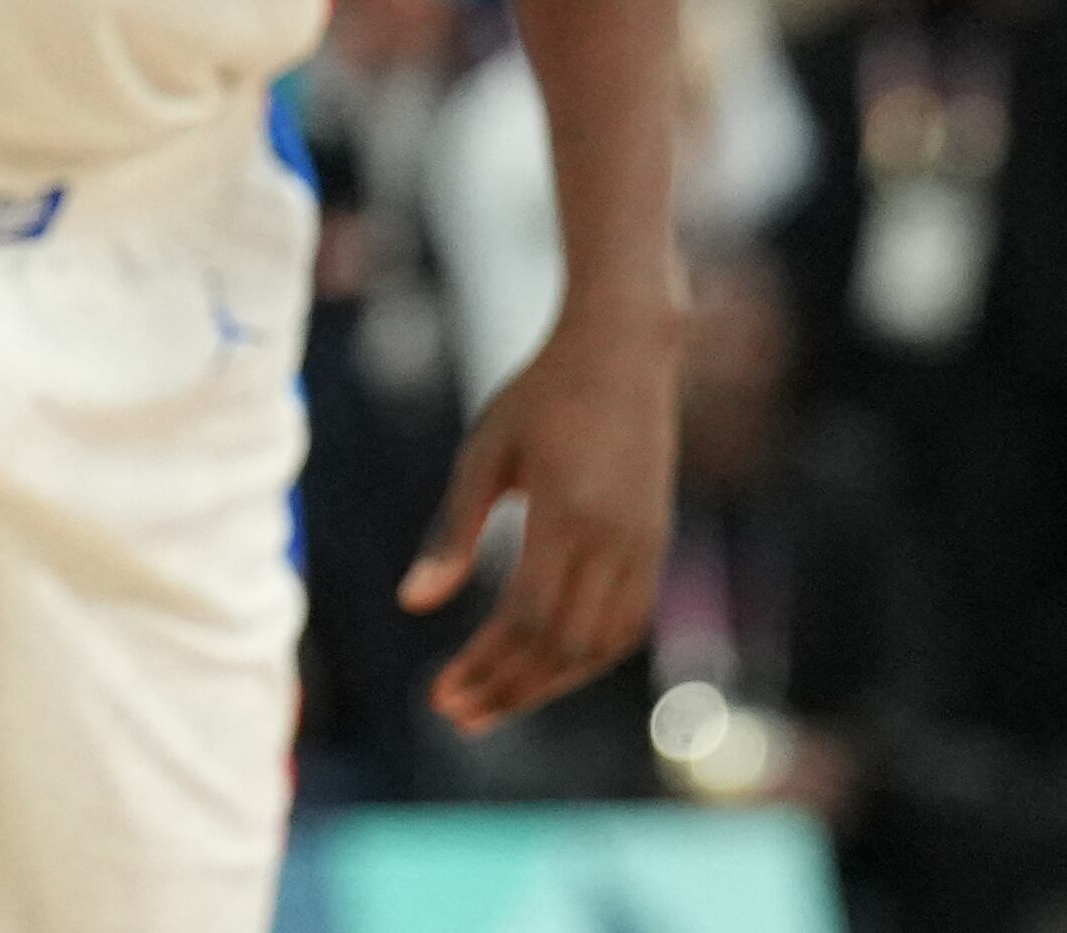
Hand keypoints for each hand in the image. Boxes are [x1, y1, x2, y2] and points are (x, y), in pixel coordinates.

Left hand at [400, 303, 678, 732]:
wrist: (623, 352)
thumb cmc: (539, 395)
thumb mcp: (483, 453)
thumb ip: (452, 531)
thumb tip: (412, 605)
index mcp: (568, 515)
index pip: (526, 620)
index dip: (484, 666)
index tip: (440, 694)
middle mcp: (616, 541)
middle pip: (562, 647)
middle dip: (508, 688)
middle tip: (454, 713)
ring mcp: (645, 547)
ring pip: (600, 646)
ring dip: (545, 683)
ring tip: (490, 702)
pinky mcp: (655, 545)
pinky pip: (624, 624)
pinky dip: (582, 656)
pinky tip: (542, 665)